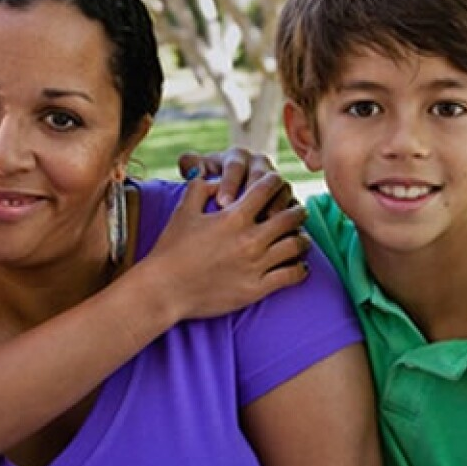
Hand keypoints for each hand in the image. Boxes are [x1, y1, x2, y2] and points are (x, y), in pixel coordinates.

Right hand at [142, 173, 309, 321]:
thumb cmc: (171, 249)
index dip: (275, 181)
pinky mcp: (257, 289)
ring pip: (296, 245)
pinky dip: (300, 268)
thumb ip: (200, 187)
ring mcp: (255, 265)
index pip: (267, 188)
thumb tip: (215, 175)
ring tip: (300, 237)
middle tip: (297, 210)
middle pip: (290, 216)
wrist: (165, 289)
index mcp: (233, 217)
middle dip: (296, 209)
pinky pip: (292, 275)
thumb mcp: (183, 211)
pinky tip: (297, 265)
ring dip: (302, 238)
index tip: (277, 183)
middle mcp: (249, 239)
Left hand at [177, 148, 296, 213]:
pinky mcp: (288, 199)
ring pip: (282, 188)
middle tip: (245, 213)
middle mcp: (260, 165)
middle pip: (263, 175)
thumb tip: (195, 170)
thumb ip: (192, 165)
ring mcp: (276, 182)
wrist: (227, 200)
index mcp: (237, 157)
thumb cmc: (209, 185)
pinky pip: (293, 206)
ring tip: (264, 222)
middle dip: (254, 193)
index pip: (235, 165)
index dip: (229, 183)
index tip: (221, 203)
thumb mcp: (198, 172)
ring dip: (275, 205)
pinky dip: (288, 217)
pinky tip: (279, 232)